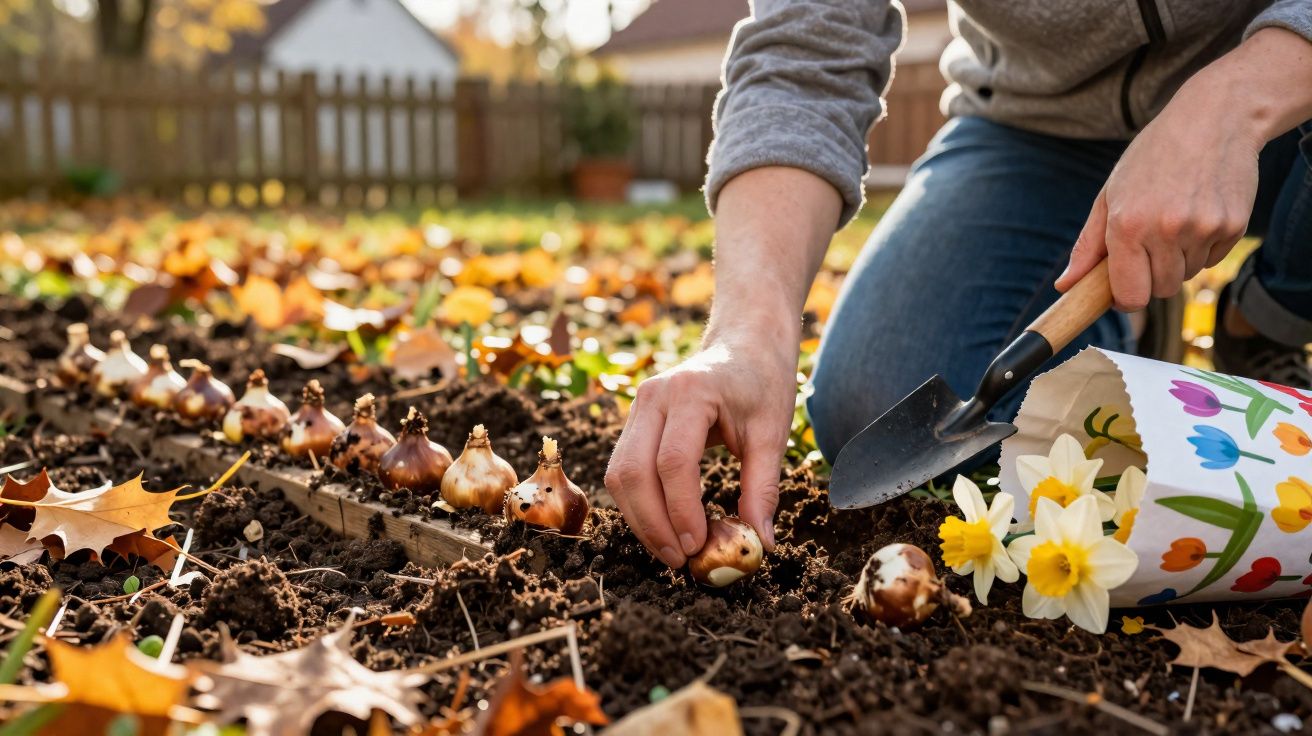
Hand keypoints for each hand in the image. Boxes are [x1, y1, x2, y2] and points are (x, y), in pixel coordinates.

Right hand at [604, 331, 797, 567]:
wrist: (744, 344)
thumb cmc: (762, 384)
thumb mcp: (772, 434)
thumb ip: (762, 489)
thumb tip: (760, 544)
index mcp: (690, 392)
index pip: (673, 461)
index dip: (681, 509)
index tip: (697, 545)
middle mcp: (652, 396)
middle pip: (633, 471)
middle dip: (652, 523)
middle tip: (680, 560)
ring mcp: (637, 407)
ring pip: (619, 475)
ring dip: (641, 520)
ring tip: (672, 551)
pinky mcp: (633, 422)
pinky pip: (623, 470)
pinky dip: (639, 504)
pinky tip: (663, 527)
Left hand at [1056, 71, 1260, 309]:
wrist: (1216, 117)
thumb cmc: (1153, 156)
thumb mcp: (1110, 194)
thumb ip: (1088, 246)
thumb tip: (1065, 286)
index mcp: (1128, 225)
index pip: (1131, 296)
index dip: (1125, 299)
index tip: (1124, 289)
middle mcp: (1167, 230)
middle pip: (1161, 291)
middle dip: (1152, 277)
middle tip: (1150, 243)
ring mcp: (1204, 229)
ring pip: (1187, 276)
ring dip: (1178, 260)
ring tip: (1175, 219)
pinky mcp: (1234, 226)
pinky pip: (1212, 260)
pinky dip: (1202, 247)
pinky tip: (1198, 212)